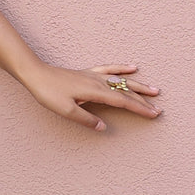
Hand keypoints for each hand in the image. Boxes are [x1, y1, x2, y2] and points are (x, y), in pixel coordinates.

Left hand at [22, 62, 161, 132]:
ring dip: (138, 85)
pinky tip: (132, 67)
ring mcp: (94, 76)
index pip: (123, 101)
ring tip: (154, 90)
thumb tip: (104, 128)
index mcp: (95, 92)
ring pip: (121, 80)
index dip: (140, 108)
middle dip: (143, 101)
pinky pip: (109, 69)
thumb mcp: (66, 111)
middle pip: (126, 92)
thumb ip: (86, 120)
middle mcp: (98, 82)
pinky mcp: (87, 73)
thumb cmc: (49, 93)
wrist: (36, 74)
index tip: (154, 114)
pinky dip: (122, 68)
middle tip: (159, 109)